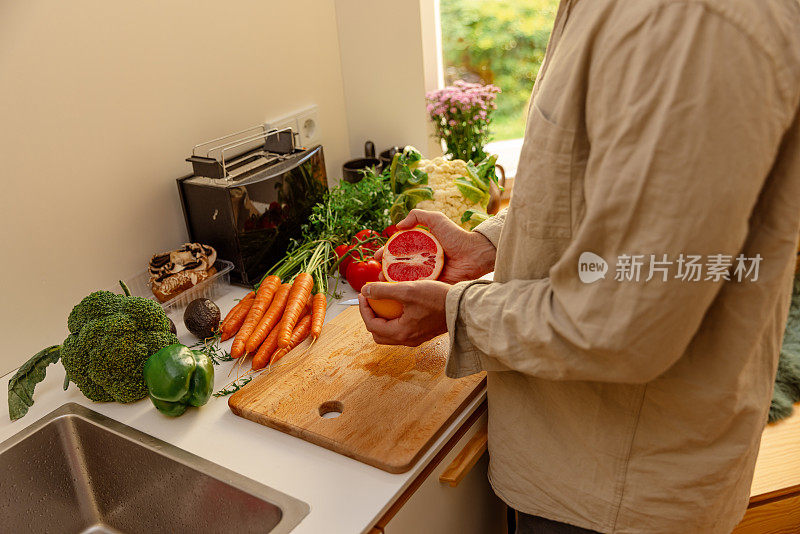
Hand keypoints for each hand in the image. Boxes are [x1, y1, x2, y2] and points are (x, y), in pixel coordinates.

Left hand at [359, 280, 449, 345]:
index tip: (363, 295)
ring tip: (383, 301)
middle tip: (370, 300)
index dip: (363, 309)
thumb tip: (365, 290)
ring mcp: (415, 338)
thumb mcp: (408, 290)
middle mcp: (407, 340)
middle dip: (370, 316)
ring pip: (390, 333)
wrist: (463, 306)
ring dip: (383, 318)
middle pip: (378, 333)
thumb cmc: (438, 299)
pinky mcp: (423, 333)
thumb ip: (384, 290)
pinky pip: (402, 329)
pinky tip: (399, 304)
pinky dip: (394, 318)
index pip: (371, 324)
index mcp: (401, 333)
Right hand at [375, 210, 496, 283]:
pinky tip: (396, 290)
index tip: (376, 256)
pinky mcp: (433, 285)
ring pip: (404, 279)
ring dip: (391, 282)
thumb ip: (417, 216)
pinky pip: (417, 288)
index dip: (385, 253)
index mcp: (420, 247)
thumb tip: (398, 225)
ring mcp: (426, 274)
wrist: (474, 253)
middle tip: (378, 273)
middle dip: (385, 270)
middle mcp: (421, 261)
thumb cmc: (457, 236)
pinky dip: (405, 289)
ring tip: (383, 282)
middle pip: (397, 266)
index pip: (397, 250)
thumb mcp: (436, 219)